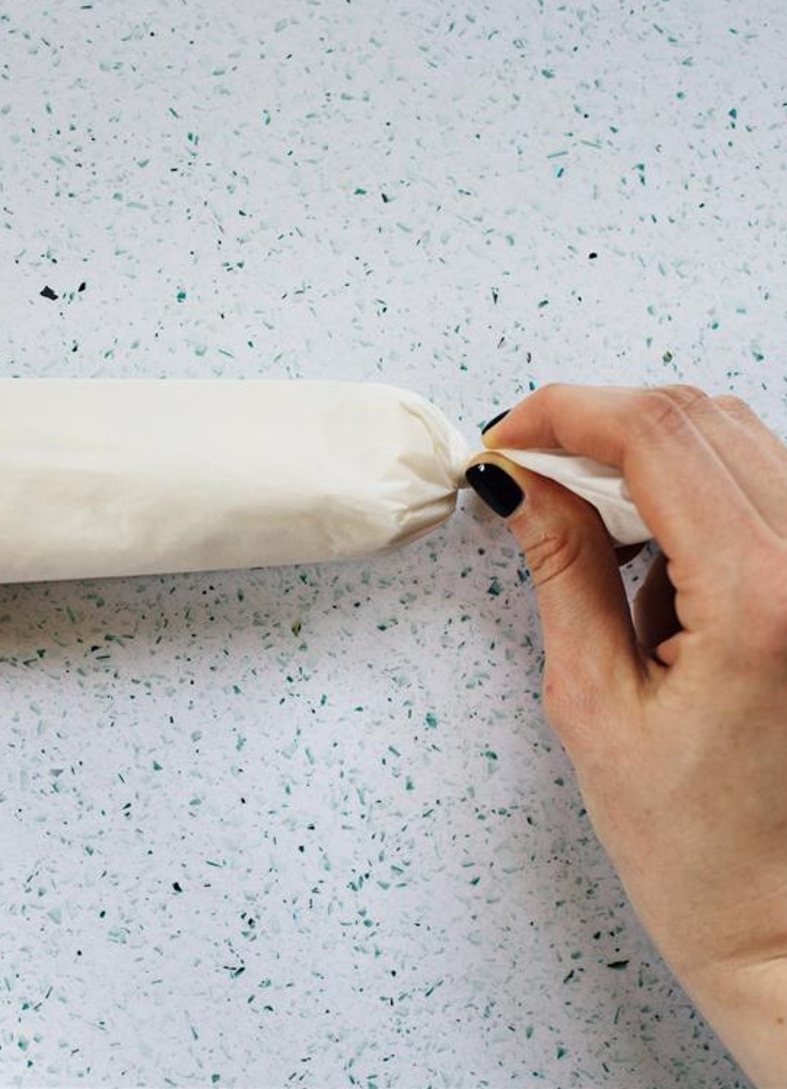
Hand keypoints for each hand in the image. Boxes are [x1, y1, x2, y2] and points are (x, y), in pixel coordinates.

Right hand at [467, 386, 786, 1085]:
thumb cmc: (703, 851)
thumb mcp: (596, 704)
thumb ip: (562, 570)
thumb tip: (518, 485)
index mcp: (763, 600)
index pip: (657, 434)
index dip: (564, 413)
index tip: (505, 438)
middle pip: (701, 417)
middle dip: (596, 424)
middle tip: (527, 467)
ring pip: (738, 438)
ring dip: (644, 453)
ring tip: (583, 516)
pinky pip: (763, 485)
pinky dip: (690, 487)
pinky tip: (648, 545)